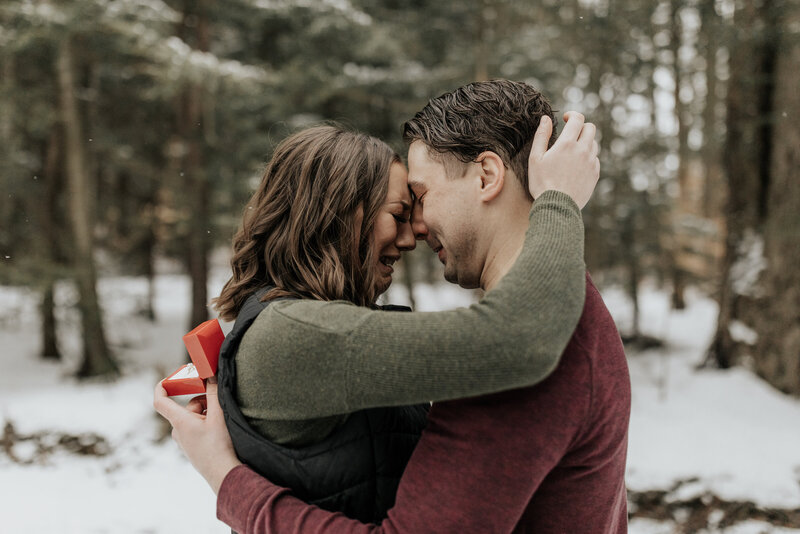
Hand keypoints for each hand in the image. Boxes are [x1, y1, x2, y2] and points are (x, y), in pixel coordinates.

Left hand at [153, 377, 241, 494]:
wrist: (224, 474)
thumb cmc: (220, 445)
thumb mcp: (219, 414)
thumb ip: (213, 391)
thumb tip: (210, 374)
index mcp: (180, 422)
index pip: (160, 400)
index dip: (163, 385)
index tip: (173, 377)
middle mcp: (178, 431)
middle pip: (188, 407)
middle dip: (204, 401)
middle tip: (220, 404)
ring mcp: (184, 441)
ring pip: (194, 417)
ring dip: (208, 413)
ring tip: (223, 422)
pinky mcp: (192, 448)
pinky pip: (197, 429)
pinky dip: (208, 424)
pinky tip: (221, 431)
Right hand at [527, 111, 599, 208]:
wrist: (557, 207)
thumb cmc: (542, 183)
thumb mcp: (535, 158)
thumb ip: (541, 136)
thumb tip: (546, 118)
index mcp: (567, 144)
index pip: (578, 119)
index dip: (572, 115)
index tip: (566, 119)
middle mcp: (583, 150)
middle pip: (590, 128)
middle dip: (581, 127)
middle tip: (570, 134)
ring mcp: (591, 163)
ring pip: (594, 144)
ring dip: (585, 142)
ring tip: (572, 152)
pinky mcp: (595, 174)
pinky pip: (595, 159)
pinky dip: (587, 157)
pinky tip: (576, 166)